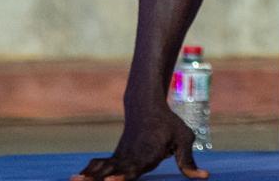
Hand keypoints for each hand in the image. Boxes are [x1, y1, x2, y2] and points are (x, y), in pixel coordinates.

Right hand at [72, 107, 208, 180]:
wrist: (146, 105)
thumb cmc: (168, 124)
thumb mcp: (184, 137)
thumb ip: (188, 160)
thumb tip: (204, 177)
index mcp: (148, 154)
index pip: (134, 169)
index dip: (123, 176)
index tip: (112, 180)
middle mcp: (131, 156)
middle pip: (113, 171)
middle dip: (99, 179)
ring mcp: (121, 155)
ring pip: (103, 168)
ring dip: (88, 176)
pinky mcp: (115, 156)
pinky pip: (100, 165)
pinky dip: (88, 171)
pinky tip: (75, 178)